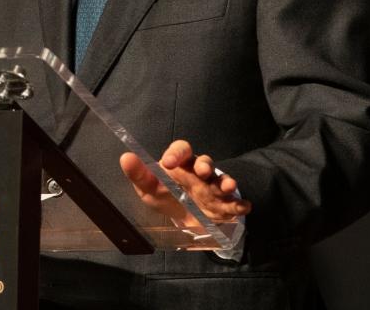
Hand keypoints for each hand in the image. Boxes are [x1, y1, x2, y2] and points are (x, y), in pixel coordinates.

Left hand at [120, 139, 251, 230]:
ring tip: (227, 187)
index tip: (169, 163)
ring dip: (225, 181)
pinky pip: (234, 200)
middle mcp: (198, 172)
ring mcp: (213, 187)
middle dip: (204, 165)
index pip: (181, 150)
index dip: (177, 153)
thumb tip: (125, 157)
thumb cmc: (166, 196)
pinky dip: (239, 203)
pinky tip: (244, 206)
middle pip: (204, 161)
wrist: (186, 218)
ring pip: (221, 179)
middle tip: (201, 172)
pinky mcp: (224, 203)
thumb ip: (139, 175)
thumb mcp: (149, 189)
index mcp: (180, 164)